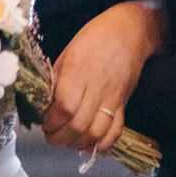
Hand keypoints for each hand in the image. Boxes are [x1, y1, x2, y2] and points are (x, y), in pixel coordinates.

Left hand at [44, 0, 166, 152]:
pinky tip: (89, 144)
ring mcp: (113, 98)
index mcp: (78, 71)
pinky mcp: (124, 103)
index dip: (52, 122)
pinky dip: (102, 144)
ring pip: (96, 133)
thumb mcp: (68, 51)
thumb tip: (46, 104)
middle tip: (51, 136)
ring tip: (67, 141)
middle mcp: (97, 87)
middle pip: (78, 125)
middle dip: (60, 137)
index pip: (64, 107)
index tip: (44, 123)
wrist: (131, 32)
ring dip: (78, 143)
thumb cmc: (94, 37)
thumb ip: (57, 78)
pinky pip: (115, 131)